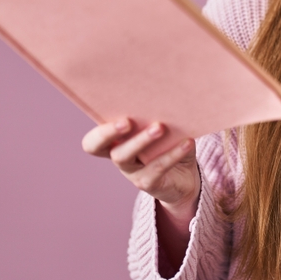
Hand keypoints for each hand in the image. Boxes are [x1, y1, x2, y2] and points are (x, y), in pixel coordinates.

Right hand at [81, 118, 200, 218]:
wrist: (186, 178)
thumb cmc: (170, 144)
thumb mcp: (164, 130)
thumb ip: (159, 116)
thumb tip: (168, 97)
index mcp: (116, 140)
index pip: (93, 138)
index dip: (99, 129)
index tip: (116, 114)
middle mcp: (118, 156)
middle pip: (97, 147)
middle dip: (109, 132)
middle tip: (127, 121)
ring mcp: (130, 172)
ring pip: (124, 156)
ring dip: (141, 139)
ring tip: (160, 127)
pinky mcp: (147, 183)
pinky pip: (156, 168)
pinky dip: (172, 153)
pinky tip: (187, 142)